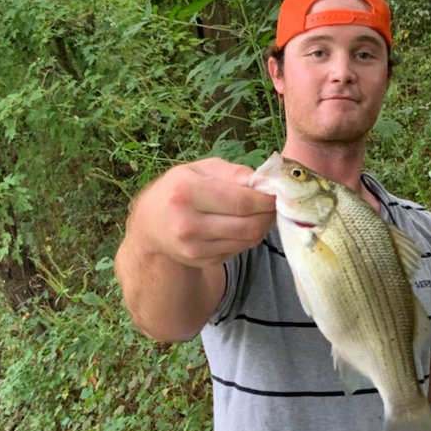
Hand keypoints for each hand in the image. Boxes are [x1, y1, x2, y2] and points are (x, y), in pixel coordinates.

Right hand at [136, 157, 275, 268]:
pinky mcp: (201, 261)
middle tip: (276, 204)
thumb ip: (233, 173)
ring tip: (262, 212)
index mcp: (186, 192)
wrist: (151, 224)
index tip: (278, 194)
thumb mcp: (200, 169)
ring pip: (247, 240)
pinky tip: (242, 225)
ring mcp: (194, 247)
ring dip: (262, 226)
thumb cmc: (180, 189)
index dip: (266, 199)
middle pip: (248, 225)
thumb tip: (265, 181)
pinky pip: (238, 250)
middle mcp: (187, 223)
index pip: (241, 201)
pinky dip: (247, 237)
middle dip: (269, 214)